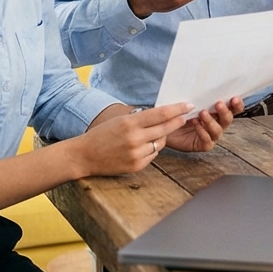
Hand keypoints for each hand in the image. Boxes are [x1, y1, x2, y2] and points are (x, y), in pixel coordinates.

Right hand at [70, 103, 192, 174]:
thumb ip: (141, 118)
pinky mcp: (136, 166)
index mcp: (130, 123)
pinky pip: (153, 156)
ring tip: (152, 134)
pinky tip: (142, 147)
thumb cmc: (102, 135)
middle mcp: (135, 138)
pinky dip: (151, 150)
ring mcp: (136, 154)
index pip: (160, 114)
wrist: (84, 155)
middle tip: (185, 117)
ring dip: (161, 137)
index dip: (177, 109)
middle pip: (165, 129)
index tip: (188, 105)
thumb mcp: (120, 120)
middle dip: (177, 122)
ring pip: (160, 143)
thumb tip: (163, 114)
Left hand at [165, 97, 244, 151]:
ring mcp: (211, 135)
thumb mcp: (188, 100)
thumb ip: (197, 95)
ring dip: (211, 121)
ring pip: (218, 130)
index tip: (235, 98)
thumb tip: (204, 85)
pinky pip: (207, 140)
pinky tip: (196, 124)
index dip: (236, 104)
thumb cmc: (178, 111)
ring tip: (202, 113)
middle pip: (228, 119)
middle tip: (218, 104)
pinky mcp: (202, 145)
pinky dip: (202, 132)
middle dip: (225, 112)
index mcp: (217, 112)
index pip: (232, 108)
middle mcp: (217, 124)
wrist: (164, 125)